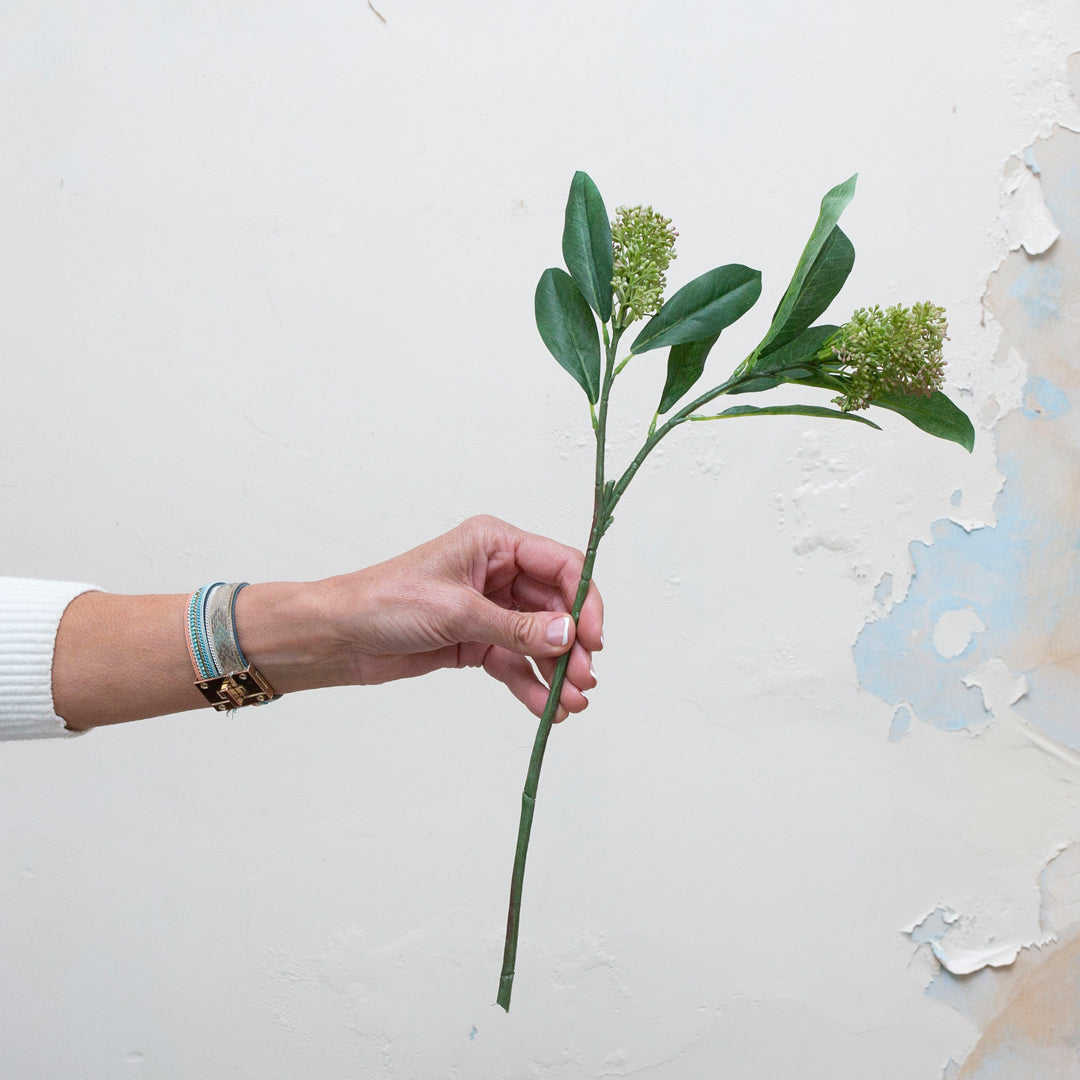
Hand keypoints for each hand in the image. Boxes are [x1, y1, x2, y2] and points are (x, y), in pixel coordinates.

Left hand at [319, 515, 602, 720]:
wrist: (340, 637)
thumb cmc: (385, 602)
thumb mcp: (456, 612)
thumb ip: (515, 627)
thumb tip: (566, 635)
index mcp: (495, 544)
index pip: (561, 565)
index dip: (584, 600)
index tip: (593, 638)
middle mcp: (498, 573)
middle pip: (555, 607)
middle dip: (572, 645)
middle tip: (584, 679)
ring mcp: (489, 609)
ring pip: (539, 640)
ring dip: (557, 671)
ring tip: (570, 703)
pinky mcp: (477, 642)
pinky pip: (515, 662)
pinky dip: (531, 684)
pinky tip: (544, 709)